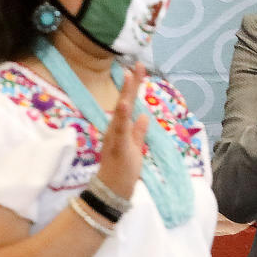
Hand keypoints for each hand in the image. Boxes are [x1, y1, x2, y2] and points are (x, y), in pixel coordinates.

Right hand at [96, 62, 148, 198]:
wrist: (111, 191)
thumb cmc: (123, 171)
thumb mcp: (135, 148)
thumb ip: (139, 132)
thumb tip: (144, 116)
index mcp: (121, 128)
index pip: (129, 104)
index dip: (134, 87)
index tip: (139, 68)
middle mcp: (116, 129)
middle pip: (125, 103)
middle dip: (132, 84)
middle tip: (138, 65)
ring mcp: (115, 137)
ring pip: (122, 113)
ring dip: (125, 95)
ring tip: (129, 77)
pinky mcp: (117, 147)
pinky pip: (120, 131)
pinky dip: (121, 118)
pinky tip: (123, 105)